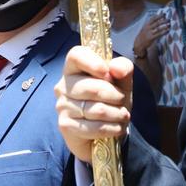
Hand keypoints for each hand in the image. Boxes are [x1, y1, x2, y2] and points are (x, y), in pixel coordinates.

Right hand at [55, 46, 133, 162]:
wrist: (105, 130)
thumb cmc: (111, 100)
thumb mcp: (122, 82)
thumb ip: (123, 68)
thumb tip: (116, 68)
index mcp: (74, 68)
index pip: (76, 55)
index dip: (92, 62)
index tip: (107, 72)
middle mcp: (63, 85)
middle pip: (92, 88)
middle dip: (116, 96)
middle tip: (123, 101)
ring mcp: (62, 106)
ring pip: (96, 110)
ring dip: (117, 115)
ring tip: (122, 116)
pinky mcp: (65, 126)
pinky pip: (94, 127)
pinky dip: (112, 129)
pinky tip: (116, 128)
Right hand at [132, 13, 167, 57]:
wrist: (139, 43)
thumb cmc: (144, 34)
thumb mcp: (145, 27)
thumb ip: (151, 23)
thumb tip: (159, 18)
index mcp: (146, 24)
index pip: (153, 18)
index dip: (159, 16)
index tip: (164, 14)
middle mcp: (148, 28)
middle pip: (157, 23)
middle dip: (163, 21)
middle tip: (169, 19)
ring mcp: (149, 33)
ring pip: (158, 29)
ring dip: (164, 26)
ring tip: (169, 24)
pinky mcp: (151, 38)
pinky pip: (159, 34)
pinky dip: (164, 32)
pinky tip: (167, 31)